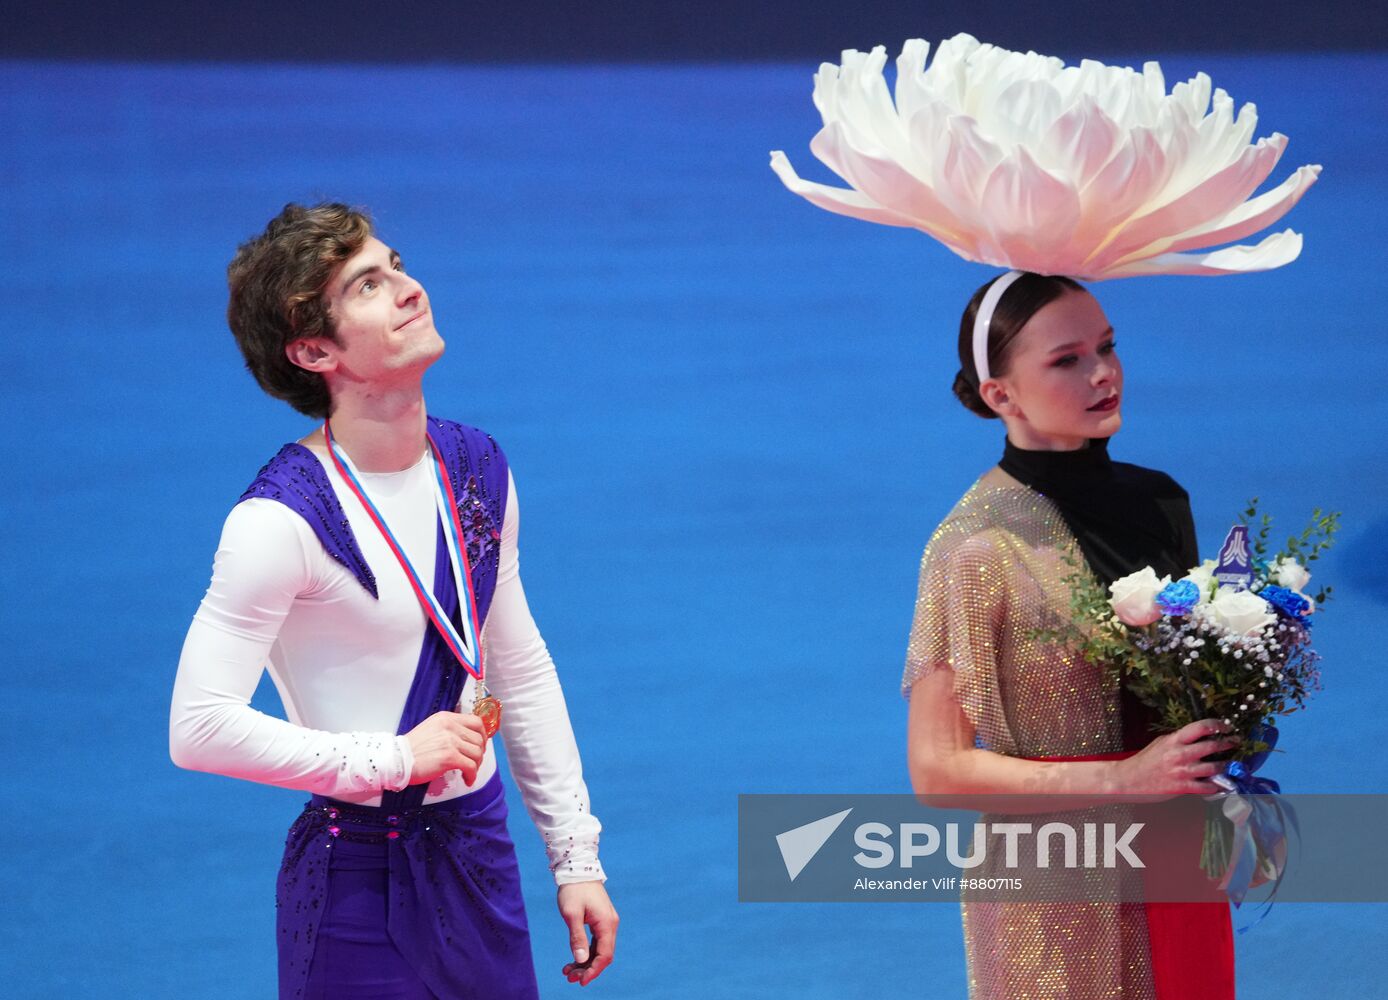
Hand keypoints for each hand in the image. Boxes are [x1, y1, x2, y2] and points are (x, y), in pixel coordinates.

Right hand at [403, 710, 486, 785]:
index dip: (482, 735)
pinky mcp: (449, 757)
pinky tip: (466, 779)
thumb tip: (467, 739)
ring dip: (476, 765)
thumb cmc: (411, 749)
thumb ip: (449, 730)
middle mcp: (450, 726)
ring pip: (477, 753)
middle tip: (473, 762)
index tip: (480, 745)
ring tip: (468, 772)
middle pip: (479, 739)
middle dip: (480, 753)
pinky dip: (472, 775)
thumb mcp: (432, 729)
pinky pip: (471, 766)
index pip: (476, 722)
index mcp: (446, 718)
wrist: (396, 760)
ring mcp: (450, 741)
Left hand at [557, 881, 617, 985]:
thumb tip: (581, 959)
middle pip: (603, 955)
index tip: (580, 981)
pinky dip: (587, 952)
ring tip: (568, 971)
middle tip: (569, 978)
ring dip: (586, 962)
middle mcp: (611, 924)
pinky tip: (574, 959)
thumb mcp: (571, 914)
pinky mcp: (601, 920)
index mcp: (606, 923)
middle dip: (588, 969)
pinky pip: (597, 942)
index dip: (593, 971)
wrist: (578, 868)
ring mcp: (607, 922)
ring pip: (600, 950)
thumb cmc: (573, 890)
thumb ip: (577, 937)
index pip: (604, 955)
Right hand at [1116, 718, 1239, 798]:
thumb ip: (1179, 740)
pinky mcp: (1183, 787)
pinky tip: (1220, 783)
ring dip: (1225, 765)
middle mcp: (1180, 754)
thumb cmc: (1145, 760)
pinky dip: (1217, 785)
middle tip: (1235, 742)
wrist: (1129, 779)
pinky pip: (1207, 787)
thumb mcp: (1161, 743)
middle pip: (1212, 746)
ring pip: (1214, 768)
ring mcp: (1183, 771)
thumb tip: (1200, 737)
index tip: (1226, 726)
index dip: (1218, 725)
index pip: (1201, 727)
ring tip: (1228, 764)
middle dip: (1228, 743)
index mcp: (1174, 740)